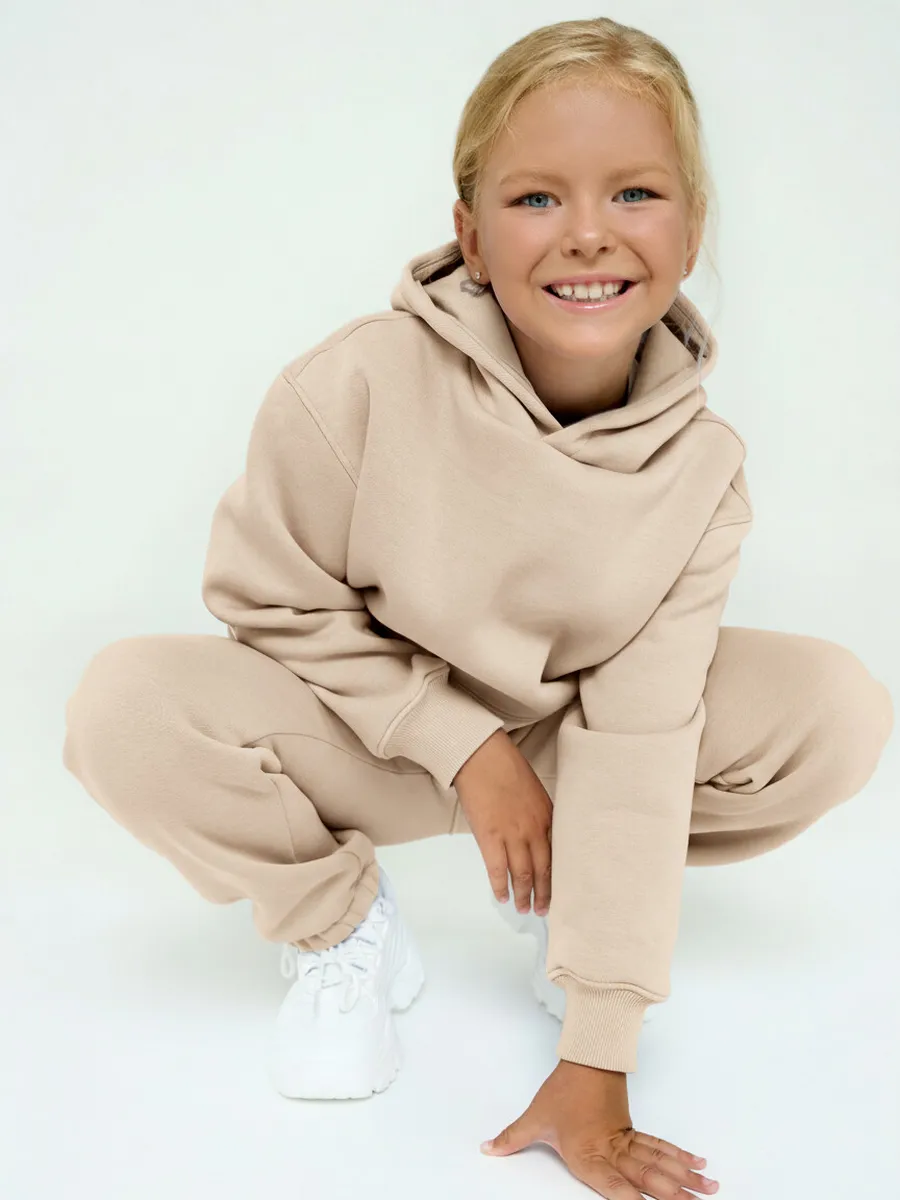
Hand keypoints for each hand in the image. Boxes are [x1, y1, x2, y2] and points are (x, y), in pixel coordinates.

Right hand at [451, 729, 551, 915]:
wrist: (482, 756)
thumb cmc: (507, 768)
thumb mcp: (535, 792)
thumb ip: (539, 816)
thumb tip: (538, 837)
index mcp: (548, 818)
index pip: (558, 855)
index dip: (558, 877)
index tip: (560, 892)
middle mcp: (534, 830)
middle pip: (544, 870)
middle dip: (545, 894)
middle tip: (545, 910)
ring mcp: (512, 835)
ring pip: (523, 874)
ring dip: (524, 895)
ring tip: (524, 909)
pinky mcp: (490, 837)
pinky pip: (498, 869)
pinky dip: (501, 886)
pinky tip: (502, 897)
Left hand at [480, 1060, 719, 1198]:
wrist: (586, 1055)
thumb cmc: (563, 1089)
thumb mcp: (535, 1117)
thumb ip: (512, 1138)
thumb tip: (487, 1148)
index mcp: (588, 1155)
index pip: (612, 1186)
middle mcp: (611, 1151)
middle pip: (646, 1176)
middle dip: (674, 1194)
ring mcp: (625, 1140)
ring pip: (658, 1162)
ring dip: (685, 1177)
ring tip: (710, 1189)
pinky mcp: (632, 1129)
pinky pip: (659, 1146)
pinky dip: (679, 1156)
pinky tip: (697, 1164)